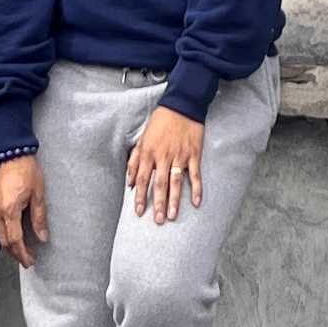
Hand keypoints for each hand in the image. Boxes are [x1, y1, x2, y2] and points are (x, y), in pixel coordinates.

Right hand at [0, 155, 47, 268]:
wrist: (12, 153)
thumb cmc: (27, 170)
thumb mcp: (38, 194)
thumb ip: (39, 218)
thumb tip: (42, 237)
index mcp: (10, 211)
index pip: (15, 240)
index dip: (23, 253)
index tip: (30, 261)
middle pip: (5, 241)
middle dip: (16, 253)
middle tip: (28, 260)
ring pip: (0, 234)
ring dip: (11, 245)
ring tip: (24, 250)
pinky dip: (7, 234)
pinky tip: (16, 235)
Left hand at [126, 107, 206, 224]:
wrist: (181, 106)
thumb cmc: (160, 123)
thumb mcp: (143, 139)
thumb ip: (135, 161)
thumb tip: (130, 183)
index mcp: (149, 153)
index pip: (142, 179)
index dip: (140, 197)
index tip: (139, 212)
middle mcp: (163, 156)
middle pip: (159, 184)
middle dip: (158, 204)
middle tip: (158, 220)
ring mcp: (180, 156)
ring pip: (176, 181)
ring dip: (175, 200)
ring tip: (173, 216)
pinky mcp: (194, 154)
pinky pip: (195, 174)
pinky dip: (197, 188)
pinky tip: (196, 202)